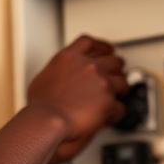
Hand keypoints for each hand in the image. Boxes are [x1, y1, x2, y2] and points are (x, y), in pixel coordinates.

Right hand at [26, 34, 126, 163]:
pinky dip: (116, 112)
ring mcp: (101, 82)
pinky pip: (120, 106)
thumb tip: (60, 78)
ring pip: (122, 81)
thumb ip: (57, 72)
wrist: (47, 121)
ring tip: (116, 97)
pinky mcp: (109, 101)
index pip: (89, 42)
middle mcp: (88, 66)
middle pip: (112, 60)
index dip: (100, 46)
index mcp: (69, 58)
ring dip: (119, 89)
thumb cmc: (41, 107)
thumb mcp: (43, 78)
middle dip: (115, 68)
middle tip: (114, 75)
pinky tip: (110, 116)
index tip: (106, 50)